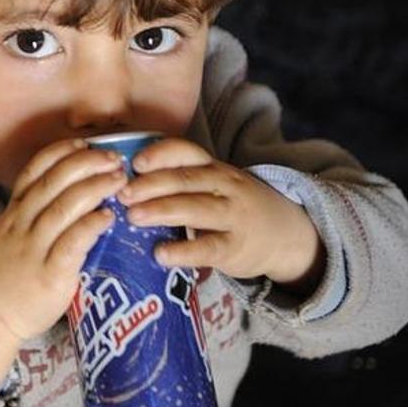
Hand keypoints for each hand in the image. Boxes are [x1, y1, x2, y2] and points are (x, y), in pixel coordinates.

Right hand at [0, 138, 125, 368]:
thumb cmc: (3, 278)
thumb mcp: (9, 237)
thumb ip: (34, 218)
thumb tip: (73, 198)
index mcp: (13, 213)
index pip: (33, 171)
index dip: (59, 152)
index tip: (83, 143)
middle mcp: (21, 225)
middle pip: (53, 182)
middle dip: (85, 163)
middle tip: (113, 158)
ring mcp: (33, 249)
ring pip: (64, 207)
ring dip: (94, 188)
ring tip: (119, 180)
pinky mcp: (48, 275)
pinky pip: (71, 244)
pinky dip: (91, 226)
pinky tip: (109, 217)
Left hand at [117, 138, 323, 288]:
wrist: (287, 235)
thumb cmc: (233, 207)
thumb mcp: (213, 185)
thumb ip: (177, 181)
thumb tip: (120, 182)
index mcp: (213, 167)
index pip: (187, 152)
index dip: (160, 155)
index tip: (134, 162)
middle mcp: (225, 186)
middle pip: (186, 179)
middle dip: (151, 184)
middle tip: (121, 193)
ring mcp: (233, 216)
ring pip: (197, 208)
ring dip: (162, 211)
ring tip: (132, 217)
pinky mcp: (236, 248)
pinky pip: (208, 247)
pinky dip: (183, 251)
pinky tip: (160, 254)